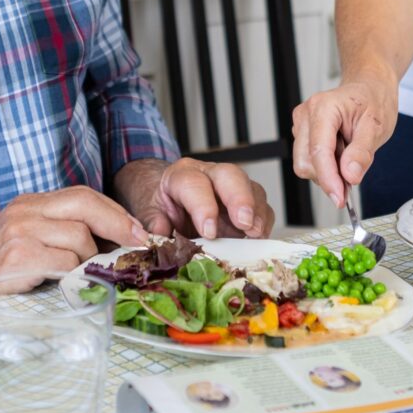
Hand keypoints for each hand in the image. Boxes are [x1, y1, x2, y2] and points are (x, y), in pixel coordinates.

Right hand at [0, 186, 148, 309]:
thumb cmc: (4, 274)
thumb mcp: (33, 241)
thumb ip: (65, 233)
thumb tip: (118, 240)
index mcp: (30, 203)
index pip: (82, 194)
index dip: (114, 211)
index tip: (137, 230)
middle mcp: (24, 210)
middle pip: (85, 204)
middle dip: (118, 223)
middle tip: (138, 243)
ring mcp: (19, 230)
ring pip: (79, 236)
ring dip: (90, 260)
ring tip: (80, 275)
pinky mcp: (19, 255)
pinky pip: (64, 261)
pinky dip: (73, 274)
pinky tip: (66, 283)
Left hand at [114, 158, 274, 239]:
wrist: (169, 198)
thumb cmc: (161, 204)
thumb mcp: (148, 211)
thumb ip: (153, 221)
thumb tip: (159, 233)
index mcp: (182, 175)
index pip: (195, 184)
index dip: (204, 206)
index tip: (209, 231)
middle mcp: (210, 174)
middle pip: (230, 176)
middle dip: (240, 199)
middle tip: (244, 223)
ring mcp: (231, 187)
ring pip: (252, 189)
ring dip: (257, 213)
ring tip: (256, 234)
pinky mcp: (246, 202)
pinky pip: (262, 207)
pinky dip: (263, 223)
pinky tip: (259, 238)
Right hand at [291, 79, 397, 207]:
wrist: (369, 88)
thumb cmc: (373, 101)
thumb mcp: (377, 127)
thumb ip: (361, 153)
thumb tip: (349, 176)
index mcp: (323, 108)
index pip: (319, 151)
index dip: (328, 179)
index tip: (340, 198)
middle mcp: (306, 114)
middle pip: (306, 162)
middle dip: (329, 175)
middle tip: (353, 171)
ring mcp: (301, 123)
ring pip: (304, 164)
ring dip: (328, 170)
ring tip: (348, 153)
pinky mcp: (302, 133)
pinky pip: (308, 160)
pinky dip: (325, 166)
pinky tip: (340, 153)